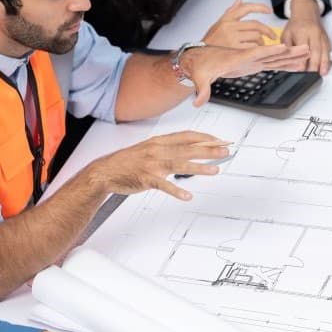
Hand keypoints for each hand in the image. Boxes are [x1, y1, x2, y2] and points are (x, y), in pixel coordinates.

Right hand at [88, 131, 228, 200]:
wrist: (106, 171)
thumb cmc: (129, 161)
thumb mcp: (149, 148)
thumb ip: (167, 147)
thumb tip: (188, 149)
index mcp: (159, 140)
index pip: (187, 135)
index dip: (205, 137)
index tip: (219, 140)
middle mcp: (157, 149)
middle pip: (187, 148)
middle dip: (208, 150)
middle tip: (225, 151)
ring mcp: (151, 164)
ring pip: (179, 164)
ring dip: (199, 167)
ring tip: (215, 170)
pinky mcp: (146, 179)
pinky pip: (163, 185)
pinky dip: (176, 191)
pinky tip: (187, 196)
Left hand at [181, 43, 310, 105]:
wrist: (199, 59)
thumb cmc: (200, 65)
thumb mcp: (199, 78)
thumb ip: (201, 89)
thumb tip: (199, 101)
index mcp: (236, 57)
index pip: (255, 53)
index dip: (269, 50)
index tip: (283, 47)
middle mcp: (247, 56)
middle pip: (272, 54)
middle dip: (289, 52)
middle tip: (305, 48)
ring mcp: (252, 60)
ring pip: (275, 58)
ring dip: (291, 56)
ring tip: (306, 53)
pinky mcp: (252, 64)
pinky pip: (271, 63)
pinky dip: (284, 63)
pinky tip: (295, 64)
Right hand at [202, 0, 275, 47]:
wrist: (200, 58)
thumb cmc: (210, 42)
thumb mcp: (218, 24)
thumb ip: (230, 12)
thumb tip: (240, 0)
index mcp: (226, 19)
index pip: (246, 8)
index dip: (260, 7)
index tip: (269, 10)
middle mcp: (229, 27)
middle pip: (256, 25)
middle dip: (268, 30)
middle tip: (274, 36)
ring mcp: (232, 38)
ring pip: (256, 37)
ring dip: (261, 42)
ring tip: (261, 46)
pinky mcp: (235, 50)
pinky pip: (253, 48)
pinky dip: (257, 50)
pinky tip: (256, 53)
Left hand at [282, 0, 330, 74]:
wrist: (306, 12)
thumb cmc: (295, 25)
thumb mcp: (286, 34)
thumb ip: (286, 46)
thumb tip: (286, 59)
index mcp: (302, 32)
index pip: (303, 48)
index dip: (302, 60)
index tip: (301, 70)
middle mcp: (313, 33)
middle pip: (316, 50)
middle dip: (315, 64)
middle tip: (312, 75)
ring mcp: (321, 35)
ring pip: (325, 50)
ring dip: (324, 63)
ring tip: (322, 73)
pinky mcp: (326, 38)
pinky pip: (329, 49)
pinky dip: (328, 59)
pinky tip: (327, 67)